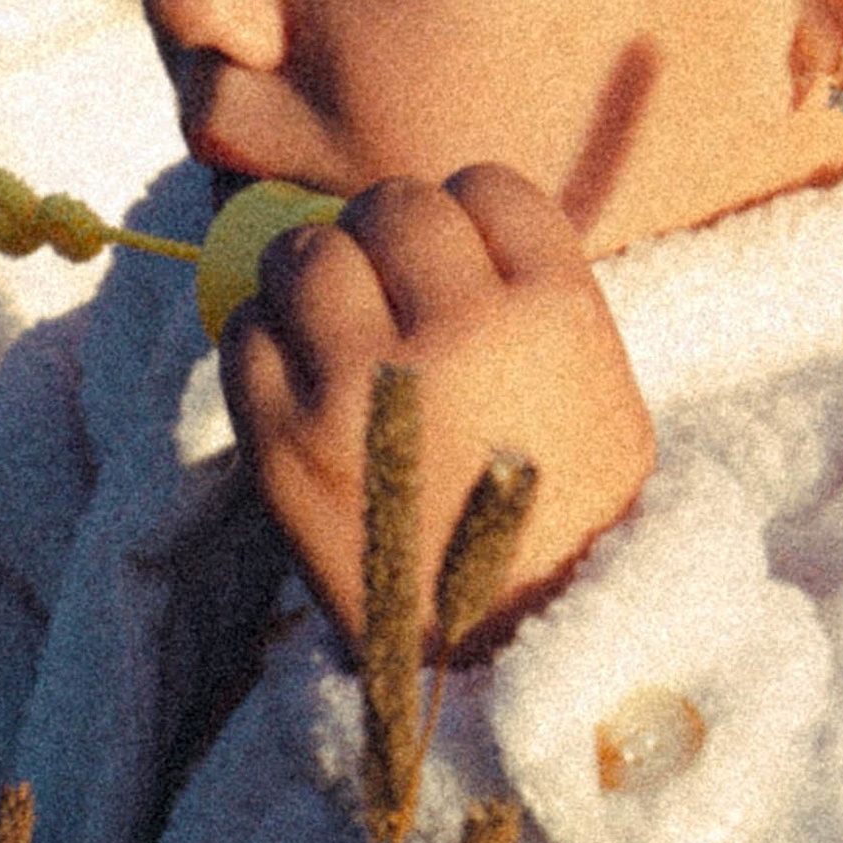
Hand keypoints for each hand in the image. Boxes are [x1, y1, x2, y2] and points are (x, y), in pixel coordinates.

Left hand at [223, 164, 657, 657]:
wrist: (516, 653)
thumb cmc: (562, 520)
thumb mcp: (597, 390)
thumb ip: (529, 299)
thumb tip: (434, 225)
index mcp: (553, 312)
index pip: (487, 189)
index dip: (466, 222)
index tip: (458, 265)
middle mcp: (460, 329)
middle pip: (392, 206)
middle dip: (384, 239)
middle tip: (385, 292)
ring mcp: (364, 380)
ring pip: (307, 252)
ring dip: (314, 278)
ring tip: (332, 329)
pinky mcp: (285, 437)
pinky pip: (245, 334)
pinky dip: (263, 344)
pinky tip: (296, 380)